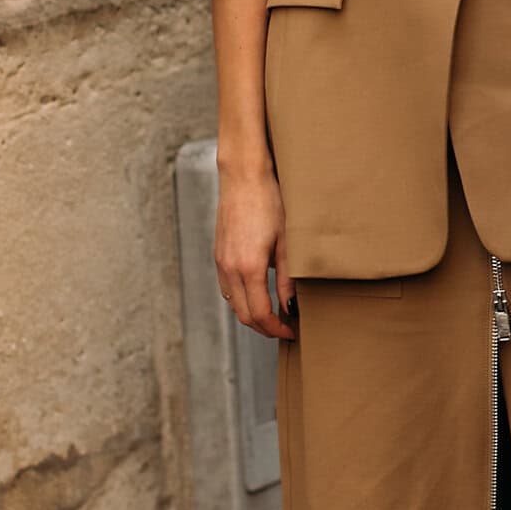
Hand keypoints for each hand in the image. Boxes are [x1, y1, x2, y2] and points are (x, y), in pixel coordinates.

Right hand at [215, 167, 296, 340]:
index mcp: (248, 268)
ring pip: (233, 304)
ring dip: (252, 315)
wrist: (243, 177)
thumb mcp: (286, 243)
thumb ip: (287, 279)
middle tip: (285, 328)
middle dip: (265, 328)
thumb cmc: (269, 203)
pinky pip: (227, 288)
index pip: (260, 314)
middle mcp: (230, 269)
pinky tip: (257, 294)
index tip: (291, 332)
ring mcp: (221, 262)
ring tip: (274, 314)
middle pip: (244, 315)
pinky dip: (241, 300)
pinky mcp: (218, 255)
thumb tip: (290, 306)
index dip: (276, 329)